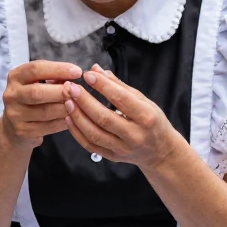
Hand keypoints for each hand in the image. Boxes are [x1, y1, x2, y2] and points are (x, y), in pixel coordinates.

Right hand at [0, 61, 81, 150]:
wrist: (13, 125)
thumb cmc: (31, 98)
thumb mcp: (37, 82)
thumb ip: (53, 78)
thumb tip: (73, 77)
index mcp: (15, 77)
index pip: (35, 69)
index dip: (58, 69)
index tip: (77, 71)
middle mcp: (11, 95)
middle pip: (38, 92)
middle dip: (61, 91)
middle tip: (78, 91)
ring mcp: (14, 114)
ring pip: (45, 112)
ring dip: (65, 108)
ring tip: (78, 104)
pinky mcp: (22, 130)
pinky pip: (48, 127)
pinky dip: (63, 122)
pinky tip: (72, 118)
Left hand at [63, 65, 181, 168]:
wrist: (160, 151)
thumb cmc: (152, 121)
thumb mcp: (143, 100)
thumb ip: (118, 85)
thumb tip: (96, 69)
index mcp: (146, 117)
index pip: (121, 99)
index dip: (103, 86)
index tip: (87, 74)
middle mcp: (135, 135)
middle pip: (104, 118)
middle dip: (84, 101)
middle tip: (70, 87)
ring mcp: (123, 149)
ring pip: (94, 134)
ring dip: (77, 116)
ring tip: (67, 100)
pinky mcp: (112, 157)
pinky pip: (90, 145)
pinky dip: (77, 132)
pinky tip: (68, 117)